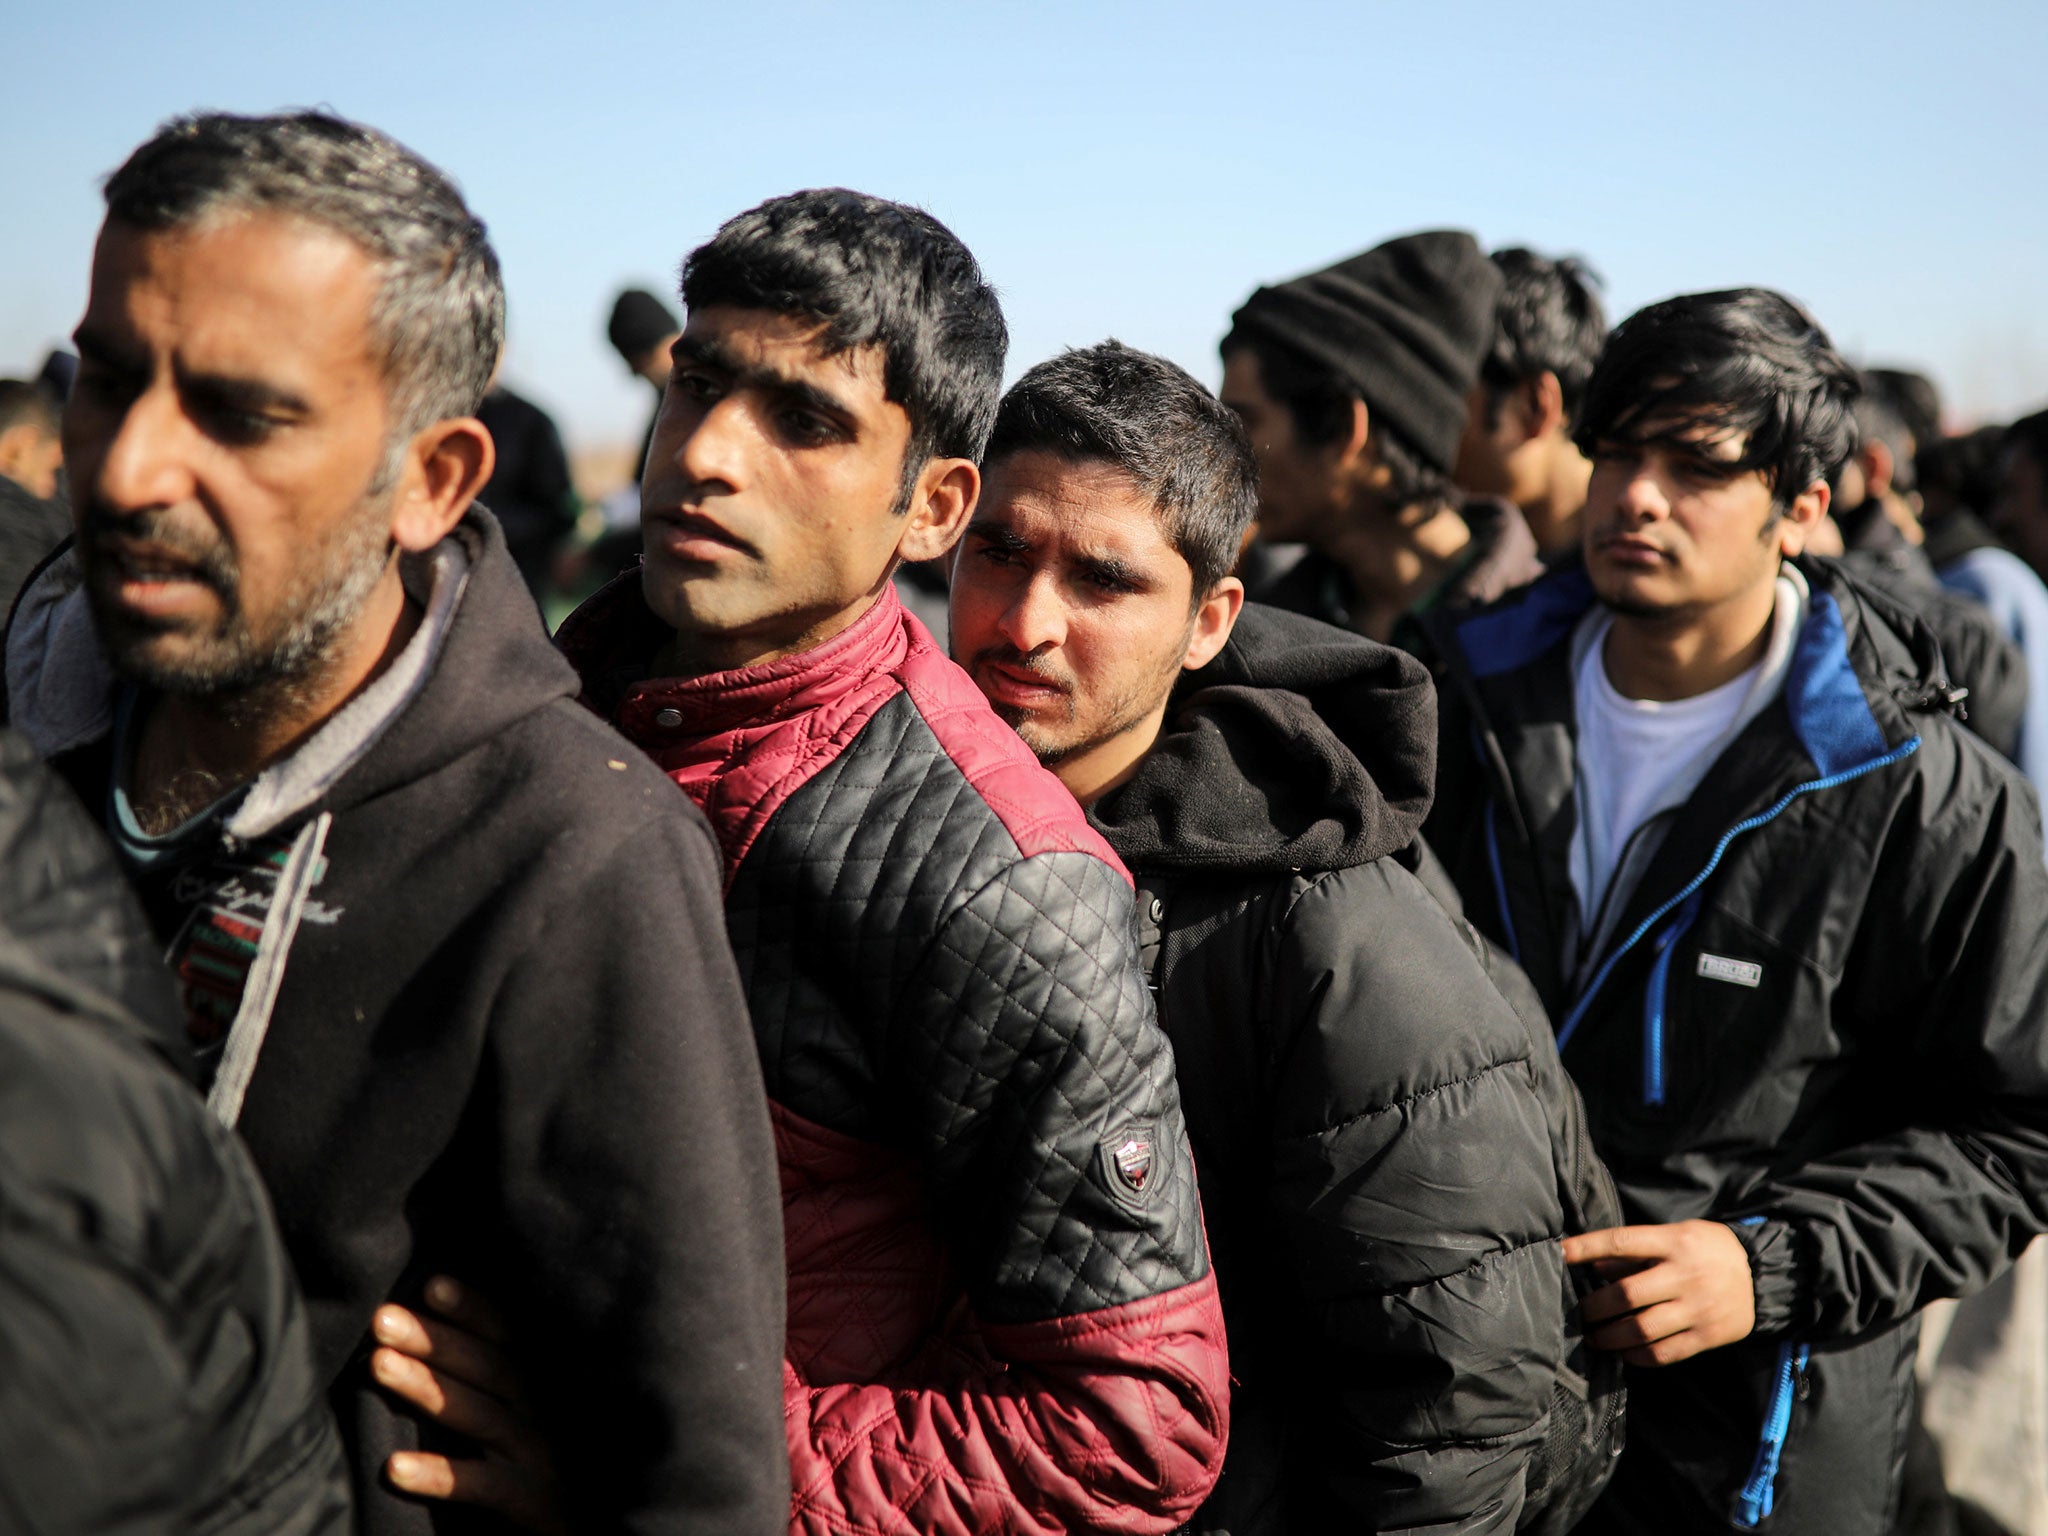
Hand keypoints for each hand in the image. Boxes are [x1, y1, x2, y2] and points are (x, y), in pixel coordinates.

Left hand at [371, 1275, 569, 1534]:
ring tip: (377, 1365)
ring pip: (480, 1415)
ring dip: (427, 1387)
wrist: (582, 1515)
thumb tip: (441, 1313)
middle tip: (382, 1318)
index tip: (432, 1285)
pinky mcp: (532, 1497)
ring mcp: (540, 1451)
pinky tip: (393, 1468)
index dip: (472, 1309)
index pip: (507, 1334)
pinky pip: (480, 1485)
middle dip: (435, 1340)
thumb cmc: (543, 1456)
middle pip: (488, 1366)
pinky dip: (438, 1474)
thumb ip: (496, 1372)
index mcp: (542, 1380)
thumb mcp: (529, 1406)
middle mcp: (544, 1407)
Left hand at [1561, 1220, 1756, 1365]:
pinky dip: (1639, 1356)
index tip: (1559, 1253)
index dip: (1587, 1247)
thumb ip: (1637, 1252)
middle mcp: (1686, 1275)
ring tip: (1595, 1338)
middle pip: (1628, 1294)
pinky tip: (1625, 1353)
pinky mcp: (1708, 1335)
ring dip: (1611, 1337)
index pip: (1622, 1242)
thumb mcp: (1676, 1236)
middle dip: (1595, 1307)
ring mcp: (1698, 1308)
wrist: (1763, 1276)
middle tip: (1578, 1314)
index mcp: (1675, 1242)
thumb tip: (1593, 1265)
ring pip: (1643, 1329)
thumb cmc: (1707, 1250)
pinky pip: (1665, 1352)